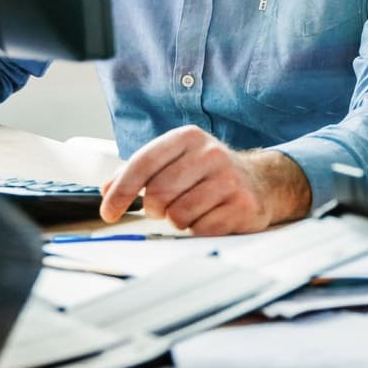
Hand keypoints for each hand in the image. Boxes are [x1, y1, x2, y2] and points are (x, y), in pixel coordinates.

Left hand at [98, 125, 309, 234]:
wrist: (261, 181)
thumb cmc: (208, 172)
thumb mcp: (176, 160)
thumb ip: (140, 172)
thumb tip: (106, 190)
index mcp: (188, 137)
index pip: (143, 163)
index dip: (121, 191)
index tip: (108, 212)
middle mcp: (210, 153)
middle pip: (158, 194)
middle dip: (155, 209)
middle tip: (164, 208)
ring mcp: (229, 179)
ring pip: (178, 215)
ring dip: (178, 220)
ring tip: (192, 209)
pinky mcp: (242, 205)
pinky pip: (200, 230)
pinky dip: (198, 229)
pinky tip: (210, 216)